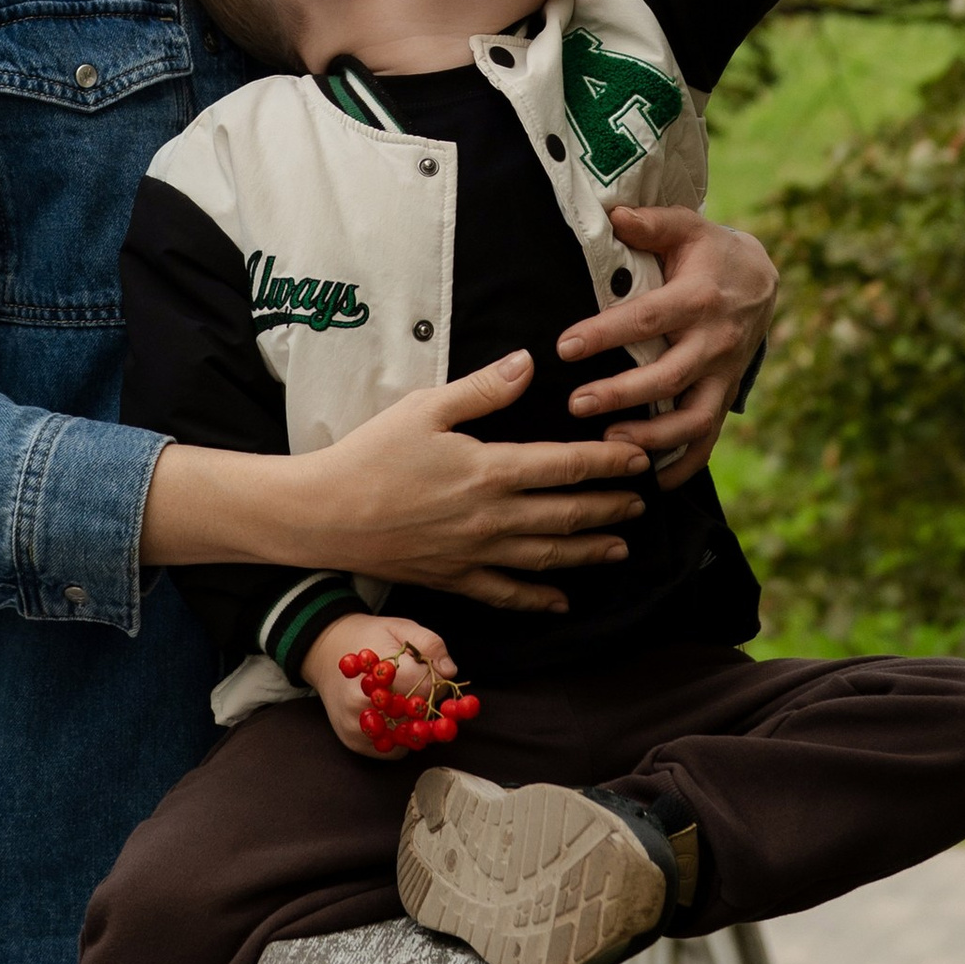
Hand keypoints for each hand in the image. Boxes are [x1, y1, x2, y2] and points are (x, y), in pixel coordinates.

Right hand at [274, 351, 650, 609]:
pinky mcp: (454, 578)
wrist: (323, 514)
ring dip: (589, 552)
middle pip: (567, 515)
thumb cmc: (370, 455)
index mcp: (488, 470)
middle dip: (609, 508)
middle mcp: (491, 517)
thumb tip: (527, 362)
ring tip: (620, 548)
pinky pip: (508, 594)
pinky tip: (562, 600)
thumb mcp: (423, 407)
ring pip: (548, 558)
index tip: (639, 458)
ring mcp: (475, 554)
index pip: (564, 465)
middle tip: (641, 503)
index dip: (607, 463)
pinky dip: (539, 599)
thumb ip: (482, 388)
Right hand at [304, 612, 458, 753]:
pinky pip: (390, 752)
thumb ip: (430, 644)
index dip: (438, 683)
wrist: (326, 651)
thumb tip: (450, 672)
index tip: (433, 675)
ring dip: (414, 728)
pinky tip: (396, 720)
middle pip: (418, 720)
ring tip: (406, 706)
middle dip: (426, 708)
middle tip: (421, 693)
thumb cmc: (369, 638)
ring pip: (405, 741)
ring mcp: (357, 726)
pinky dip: (400, 740)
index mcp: (380, 674)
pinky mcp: (353, 742)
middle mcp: (364, 705)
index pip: (428, 690)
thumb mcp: (402, 628)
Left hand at [556, 209, 778, 487]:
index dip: (606, 334)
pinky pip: (708, 440)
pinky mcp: (725, 397)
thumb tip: (615, 215)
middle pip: (669, 377)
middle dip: (622, 395)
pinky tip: (650, 483)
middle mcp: (715, 342)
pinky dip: (683, 466)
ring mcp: (723, 375)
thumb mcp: (687, 228)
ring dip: (652, 438)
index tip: (566, 347)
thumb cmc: (710, 253)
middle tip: (576, 405)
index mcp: (699, 298)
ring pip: (693, 418)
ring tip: (610, 444)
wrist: (762, 281)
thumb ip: (651, 224)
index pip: (647, 319)